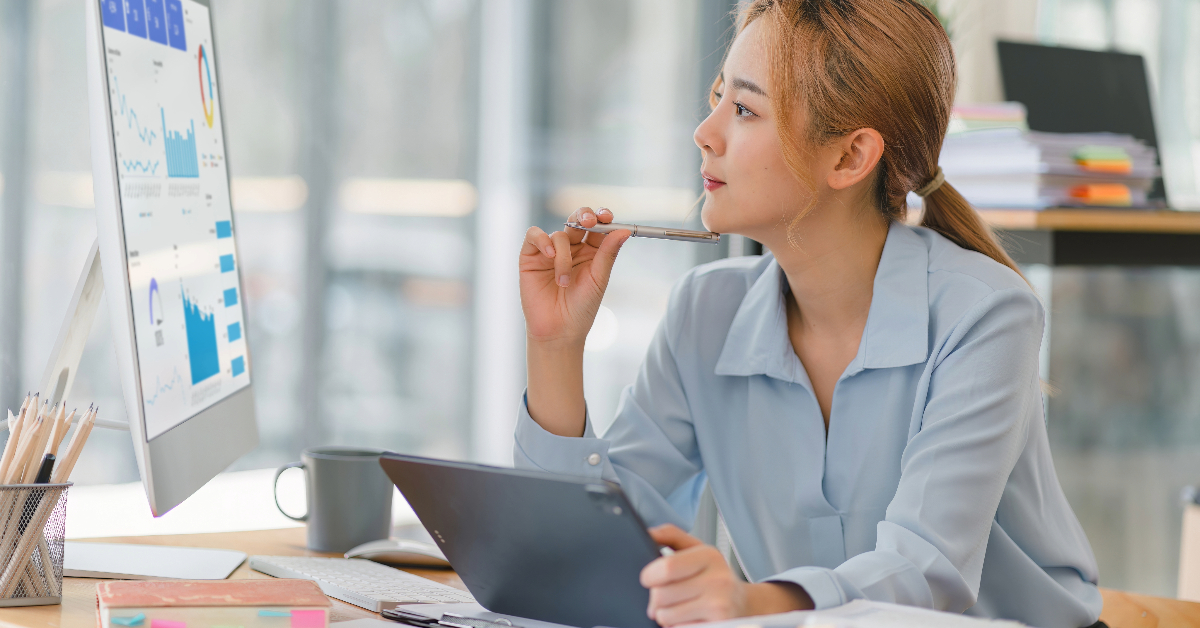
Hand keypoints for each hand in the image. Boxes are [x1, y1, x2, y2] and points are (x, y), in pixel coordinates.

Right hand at [519, 207, 629, 346]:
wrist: (558, 330)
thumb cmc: (581, 308)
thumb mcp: (599, 279)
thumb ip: (608, 253)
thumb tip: (625, 231)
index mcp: (591, 252)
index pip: (598, 226)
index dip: (602, 217)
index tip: (607, 217)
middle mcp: (571, 248)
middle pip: (578, 219)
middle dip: (584, 216)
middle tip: (589, 221)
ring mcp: (550, 251)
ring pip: (558, 235)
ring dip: (563, 257)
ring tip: (564, 281)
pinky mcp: (531, 256)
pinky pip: (534, 236)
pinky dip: (542, 241)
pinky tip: (549, 256)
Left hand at [640, 525, 812, 625]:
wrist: (743, 603)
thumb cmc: (714, 575)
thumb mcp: (696, 549)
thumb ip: (671, 536)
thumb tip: (649, 533)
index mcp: (709, 556)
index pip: (666, 567)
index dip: (649, 576)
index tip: (649, 578)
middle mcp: (718, 581)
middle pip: (660, 595)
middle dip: (656, 599)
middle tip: (670, 596)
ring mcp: (719, 607)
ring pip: (665, 616)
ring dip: (666, 615)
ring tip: (681, 607)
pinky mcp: (717, 627)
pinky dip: (677, 627)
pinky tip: (690, 618)